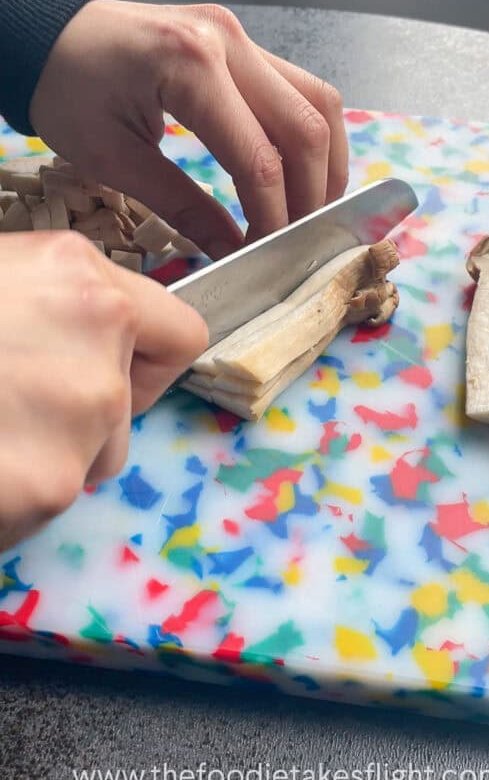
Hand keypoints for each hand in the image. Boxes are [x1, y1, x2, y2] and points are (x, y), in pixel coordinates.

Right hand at [0, 232, 206, 550]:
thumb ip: (52, 304)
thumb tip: (99, 334)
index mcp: (82, 279)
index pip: (180, 334)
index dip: (144, 357)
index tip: (115, 368)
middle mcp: (100, 343)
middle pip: (129, 407)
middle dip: (81, 414)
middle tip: (6, 404)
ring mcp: (81, 418)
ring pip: (91, 459)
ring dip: (47, 456)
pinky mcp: (49, 486)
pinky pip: (48, 500)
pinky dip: (13, 496)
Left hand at [29, 1, 348, 258]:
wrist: (47, 31)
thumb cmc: (66, 91)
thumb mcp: (114, 160)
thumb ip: (182, 206)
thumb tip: (233, 250)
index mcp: (191, 67)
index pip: (259, 159)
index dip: (273, 217)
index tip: (268, 254)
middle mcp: (229, 42)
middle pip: (307, 129)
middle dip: (312, 195)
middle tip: (299, 241)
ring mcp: (240, 36)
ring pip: (320, 102)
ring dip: (326, 162)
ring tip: (311, 209)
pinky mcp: (241, 43)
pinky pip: (299, 89)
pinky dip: (310, 136)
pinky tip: (300, 172)